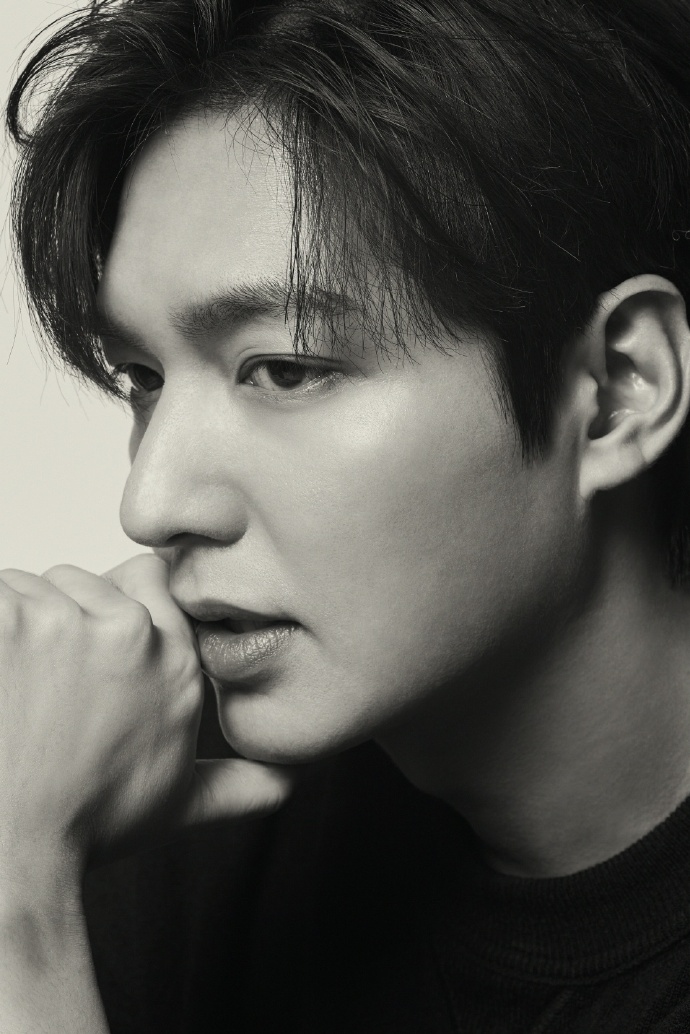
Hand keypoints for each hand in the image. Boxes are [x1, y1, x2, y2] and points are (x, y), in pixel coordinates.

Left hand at [0, 554, 292, 883]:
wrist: (13, 851)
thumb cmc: (82, 825)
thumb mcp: (178, 804)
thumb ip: (238, 783)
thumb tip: (286, 783)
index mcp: (173, 657)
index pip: (145, 575)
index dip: (111, 601)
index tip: (88, 641)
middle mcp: (129, 632)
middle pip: (76, 581)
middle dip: (54, 621)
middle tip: (43, 686)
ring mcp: (64, 622)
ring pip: (25, 589)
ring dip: (12, 628)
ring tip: (14, 689)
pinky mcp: (5, 621)